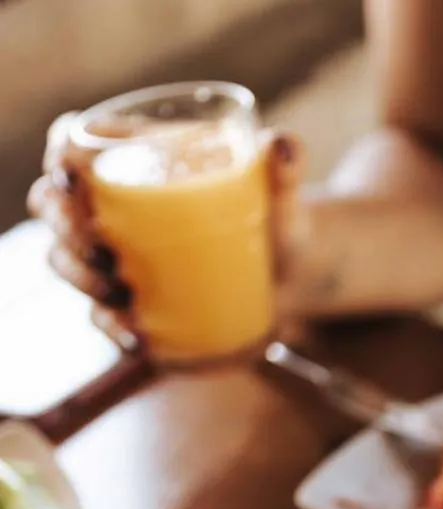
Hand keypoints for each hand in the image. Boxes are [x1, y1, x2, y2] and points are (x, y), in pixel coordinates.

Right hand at [27, 115, 305, 352]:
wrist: (294, 279)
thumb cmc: (279, 224)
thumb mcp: (283, 199)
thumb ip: (284, 171)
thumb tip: (283, 144)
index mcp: (135, 161)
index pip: (71, 144)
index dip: (59, 156)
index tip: (72, 176)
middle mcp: (113, 208)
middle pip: (53, 204)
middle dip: (62, 224)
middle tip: (101, 247)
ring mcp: (117, 258)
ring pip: (64, 258)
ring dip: (79, 275)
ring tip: (119, 289)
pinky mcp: (133, 304)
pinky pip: (101, 314)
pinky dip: (110, 326)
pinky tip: (136, 335)